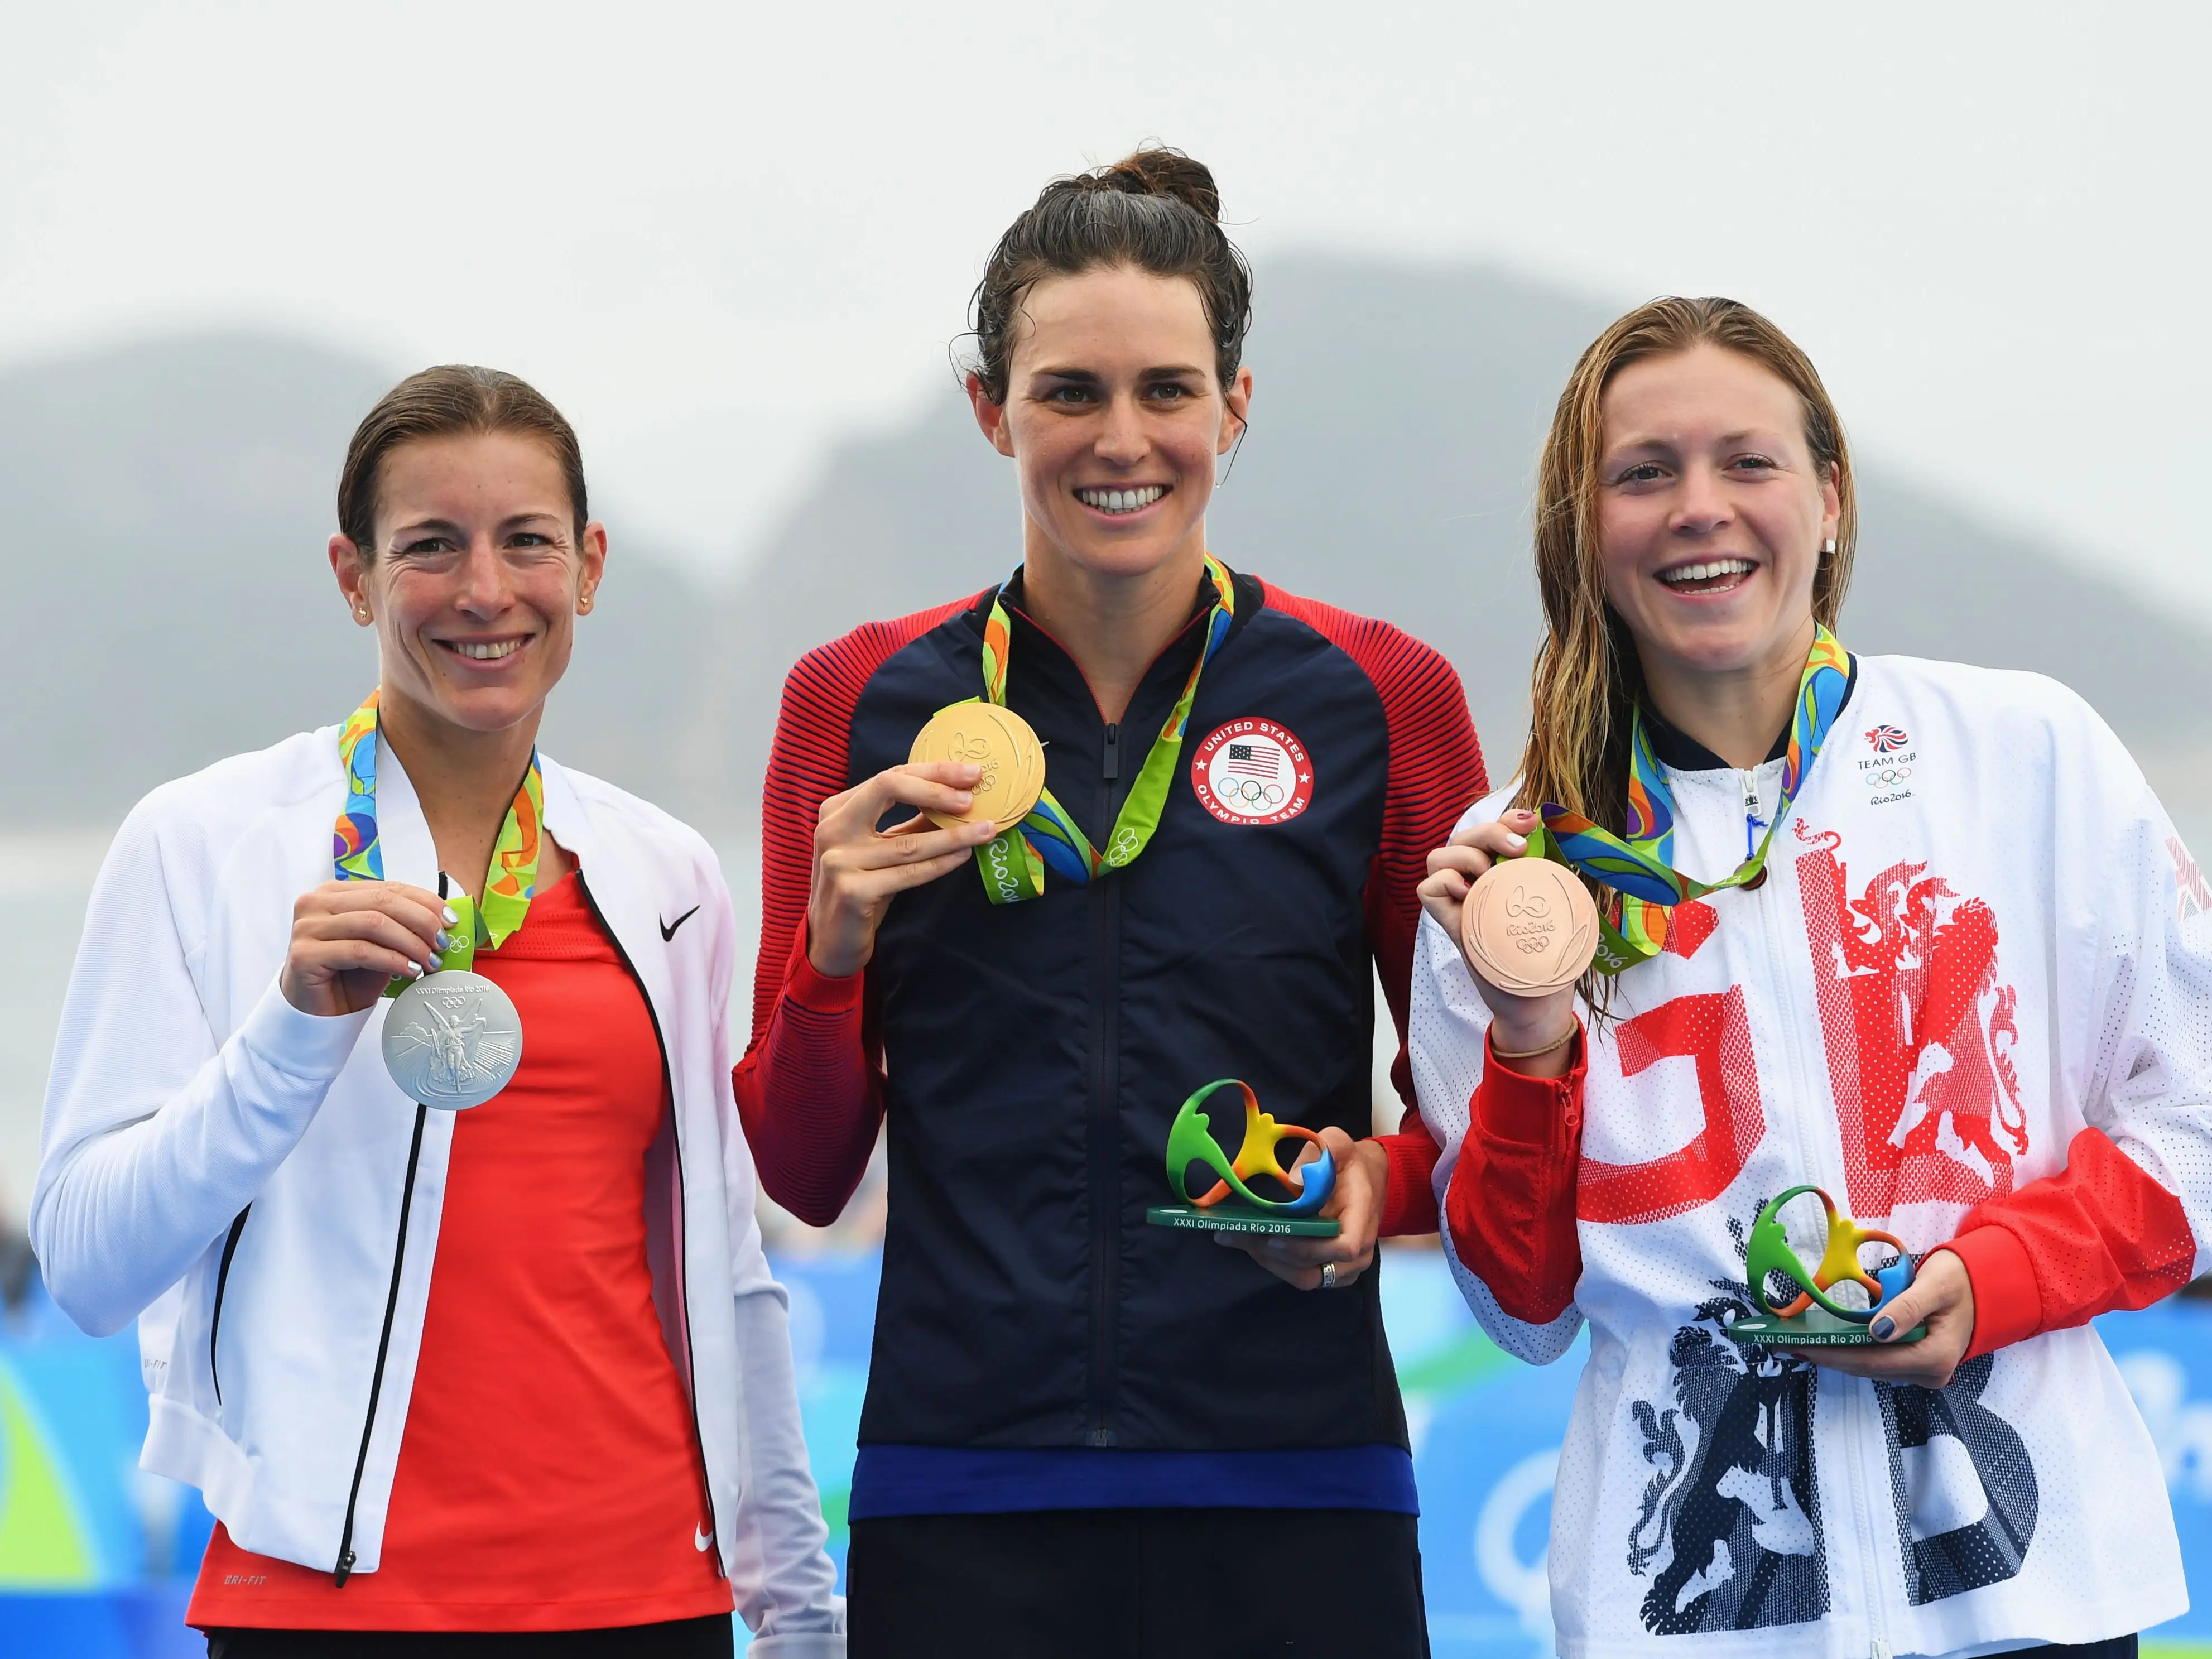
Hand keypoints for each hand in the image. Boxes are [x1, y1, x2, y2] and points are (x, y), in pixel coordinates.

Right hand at [280, 881, 453, 1017]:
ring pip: (374, 924)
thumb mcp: (382, 944)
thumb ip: (401, 924)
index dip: (425, 902)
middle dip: (421, 922)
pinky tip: (411, 971)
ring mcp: (307, 927)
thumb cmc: (351, 975)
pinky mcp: (305, 954)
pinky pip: (360, 951)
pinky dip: (393, 960)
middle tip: (442, 943)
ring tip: (431, 961)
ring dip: (411, 943)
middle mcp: (316, 903)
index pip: (388, 888)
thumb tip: (445, 918)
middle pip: (382, 902)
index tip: (451, 921)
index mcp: (335, 892)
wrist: (320, 1011)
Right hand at [807, 761, 1000, 978]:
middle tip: (974, 796)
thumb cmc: (860, 886)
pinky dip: (941, 864)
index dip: (933, 772)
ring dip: (953, 835)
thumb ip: (912, 822)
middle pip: (889, 787)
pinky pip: (909, 873)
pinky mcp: (853, 891)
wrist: (830, 939)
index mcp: (837, 809)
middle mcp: (833, 828)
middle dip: (937, 787)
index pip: (890, 776)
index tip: (971, 773)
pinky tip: (964, 856)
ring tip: (985, 830)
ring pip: (909, 841)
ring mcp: (839, 860)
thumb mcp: (881, 847)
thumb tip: (959, 799)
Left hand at [1216, 1128, 1382, 1291]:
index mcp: (1362, 1217)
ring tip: (1237, 1238)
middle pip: (1316, 1269)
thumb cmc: (1349, 1162)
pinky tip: (1251, 1243)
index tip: (1275, 1237)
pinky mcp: (1329, 1268)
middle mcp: (1359, 1250)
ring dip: (1269, 1261)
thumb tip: (1293, 1181)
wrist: (1367, 1177)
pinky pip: (1301, 1275)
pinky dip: (1275, 1263)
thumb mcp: (1337, 1144)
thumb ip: (1319, 1154)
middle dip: (1274, 1255)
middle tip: (1239, 1234)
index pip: (1344, 1247)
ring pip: (1305, 1278)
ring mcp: (1345, 1265)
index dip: (1309, 1248)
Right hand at [1417, 807, 1578, 1072]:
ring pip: (1437, 857)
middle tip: (1518, 849)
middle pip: (1463, 837)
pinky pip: (1426, 889)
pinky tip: (1467, 893)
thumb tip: (1579, 846)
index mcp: (1505, 874)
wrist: (1537, 1004)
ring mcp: (1461, 903)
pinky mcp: (1450, 924)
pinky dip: (1442, 882)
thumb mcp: (1562, 912)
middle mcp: (1478, 883)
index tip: (1531, 822)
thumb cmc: (1549, 959)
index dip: (1506, 819)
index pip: (1495, 832)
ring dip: (1462, 855)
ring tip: (1488, 874)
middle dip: (1489, 831)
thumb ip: (1559, 882)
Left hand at [1787, 1248, 1975, 1388]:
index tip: (1802, 1346)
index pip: (1875, 1361)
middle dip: (1828, 1357)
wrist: (1981, 1287)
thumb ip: (1908, 1307)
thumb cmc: (1959, 1281)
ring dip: (1835, 1355)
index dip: (1835, 1354)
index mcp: (1936, 1357)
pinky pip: (1877, 1359)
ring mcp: (1922, 1371)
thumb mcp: (1935, 1286)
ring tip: (1798, 1343)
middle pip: (1868, 1367)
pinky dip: (1850, 1350)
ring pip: (1870, 1366)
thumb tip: (1878, 1331)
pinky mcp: (1914, 1363)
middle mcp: (1929, 1373)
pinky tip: (1824, 1341)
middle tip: (1787, 1345)